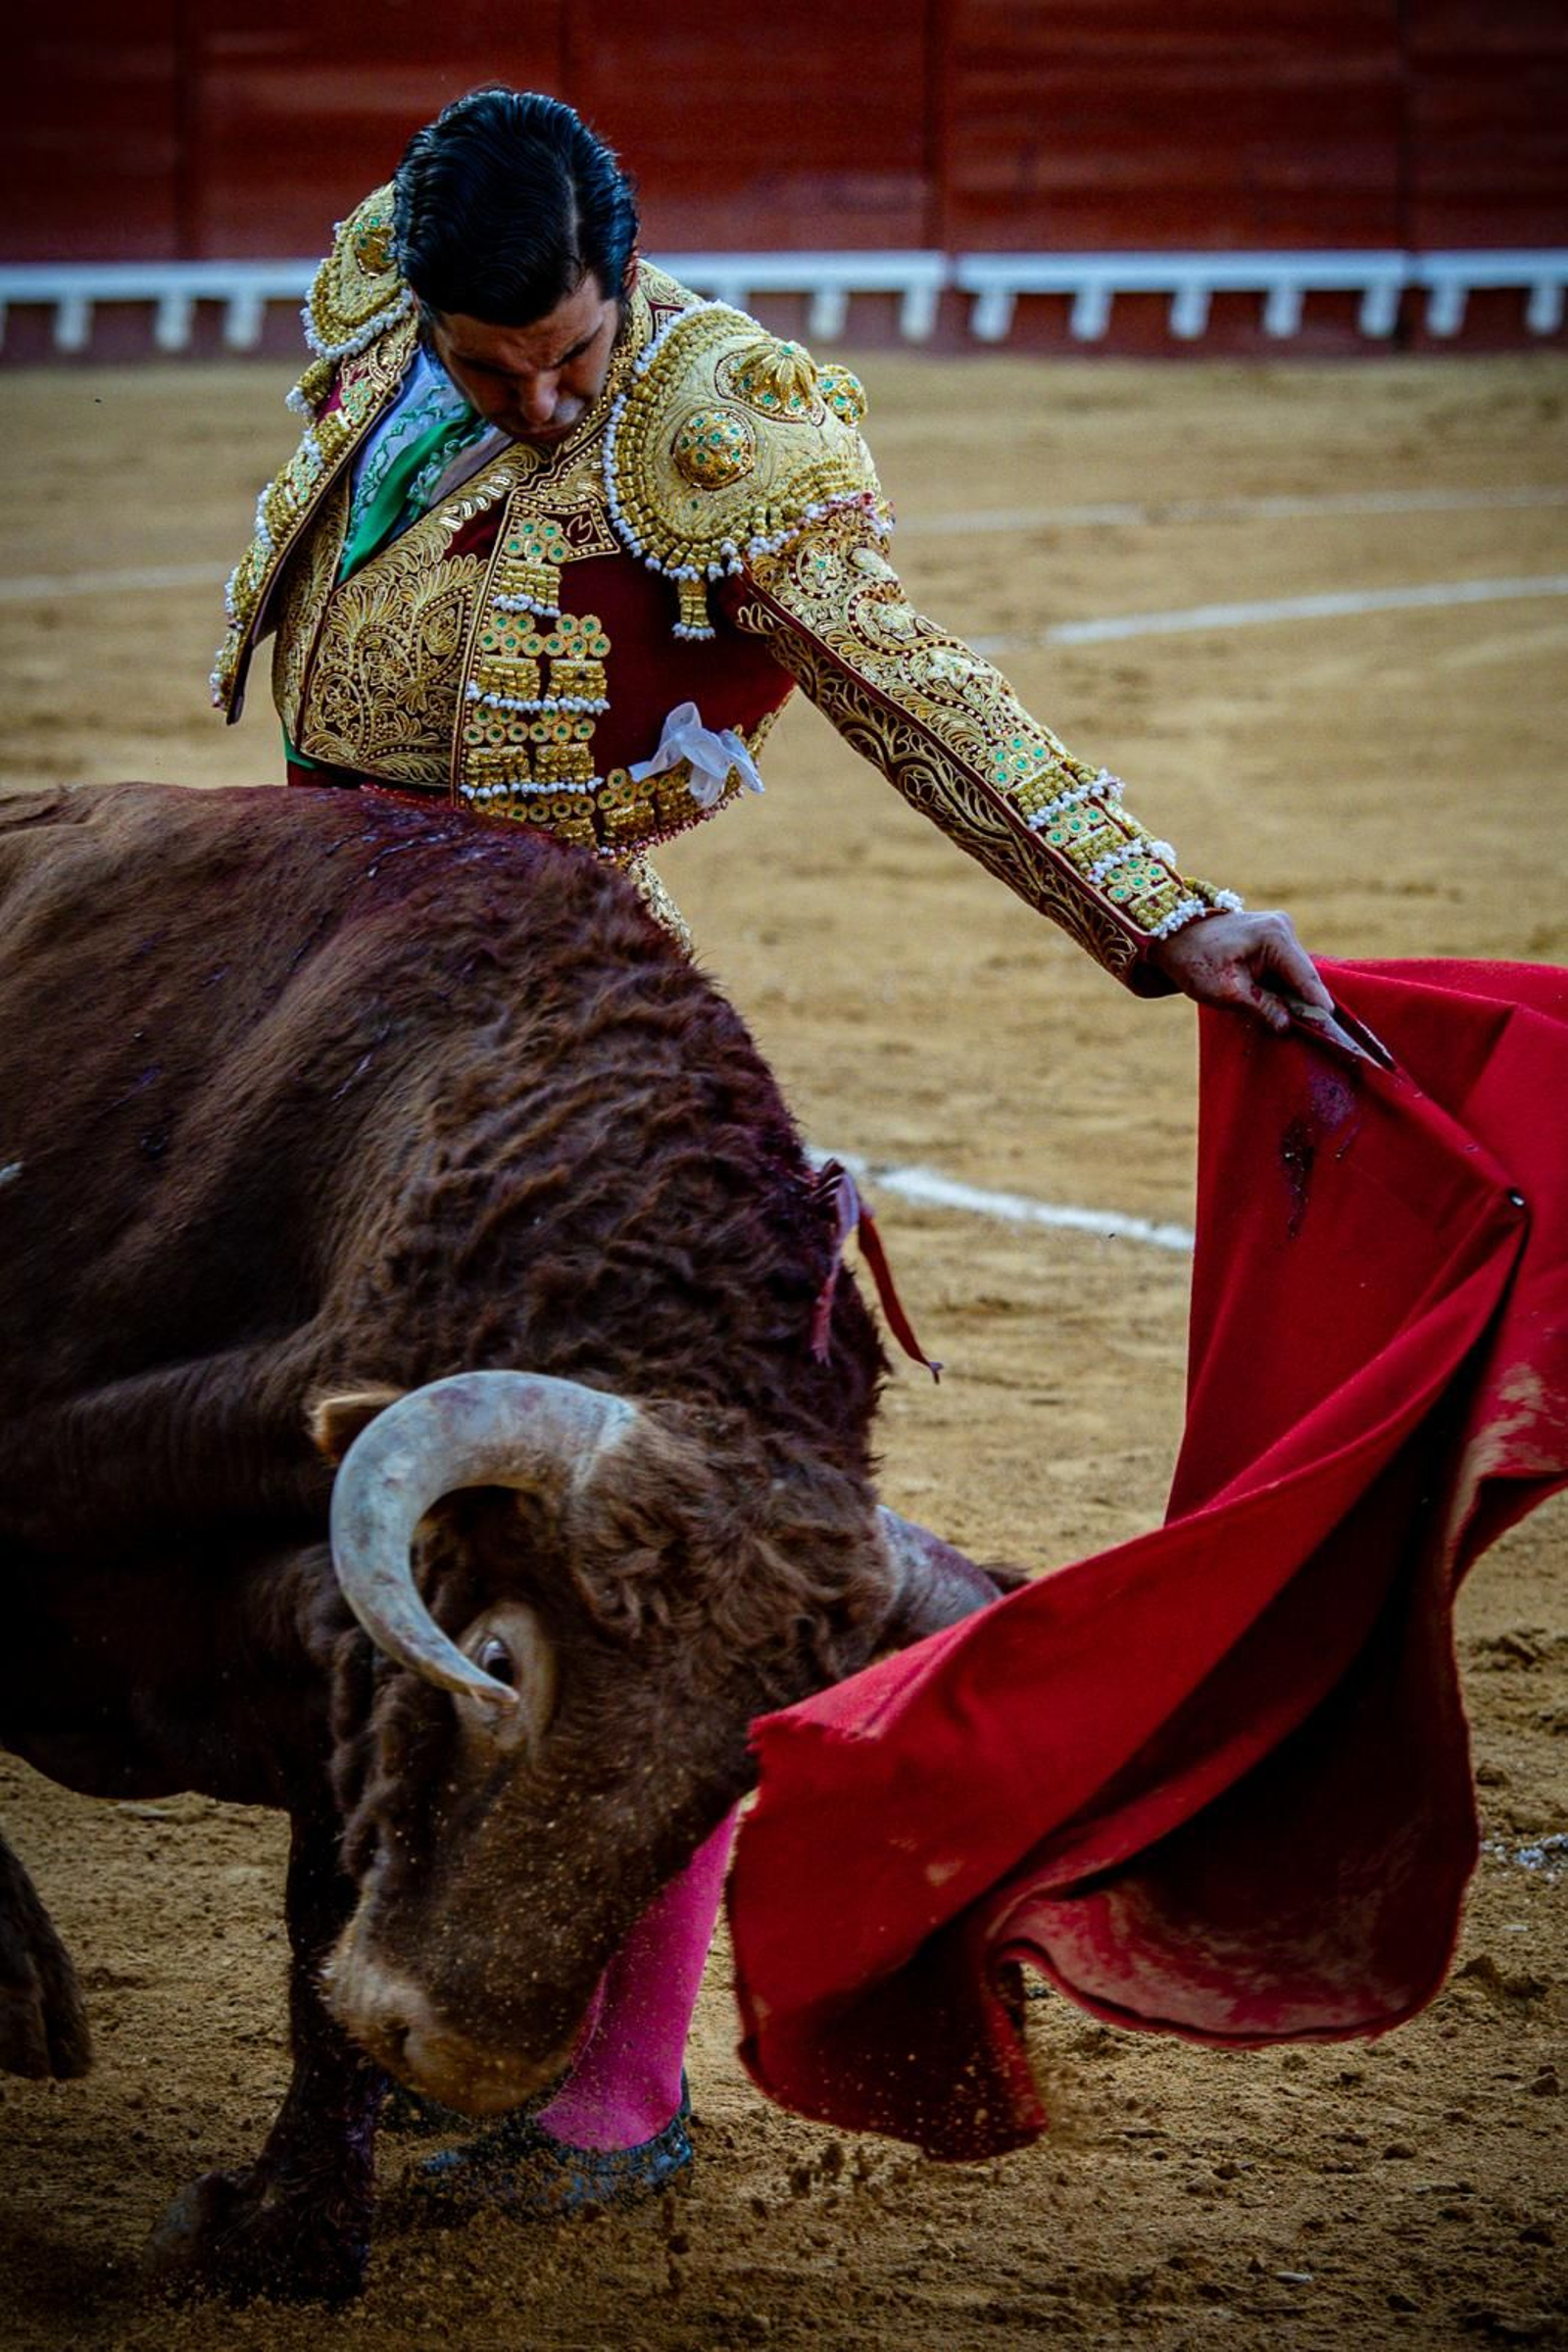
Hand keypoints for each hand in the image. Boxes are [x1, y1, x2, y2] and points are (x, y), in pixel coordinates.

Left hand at [1146, 909, 1330, 1034]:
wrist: (1173, 936)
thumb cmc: (1193, 961)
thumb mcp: (1224, 990)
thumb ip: (1260, 1007)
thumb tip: (1287, 1026)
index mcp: (1274, 936)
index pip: (1305, 978)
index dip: (1319, 1006)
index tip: (1337, 1032)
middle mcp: (1283, 928)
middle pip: (1303, 977)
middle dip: (1306, 1006)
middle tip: (1320, 1038)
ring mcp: (1280, 931)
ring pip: (1295, 976)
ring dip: (1293, 1000)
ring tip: (1302, 1028)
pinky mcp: (1274, 940)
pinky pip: (1286, 971)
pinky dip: (1284, 991)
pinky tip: (1284, 1011)